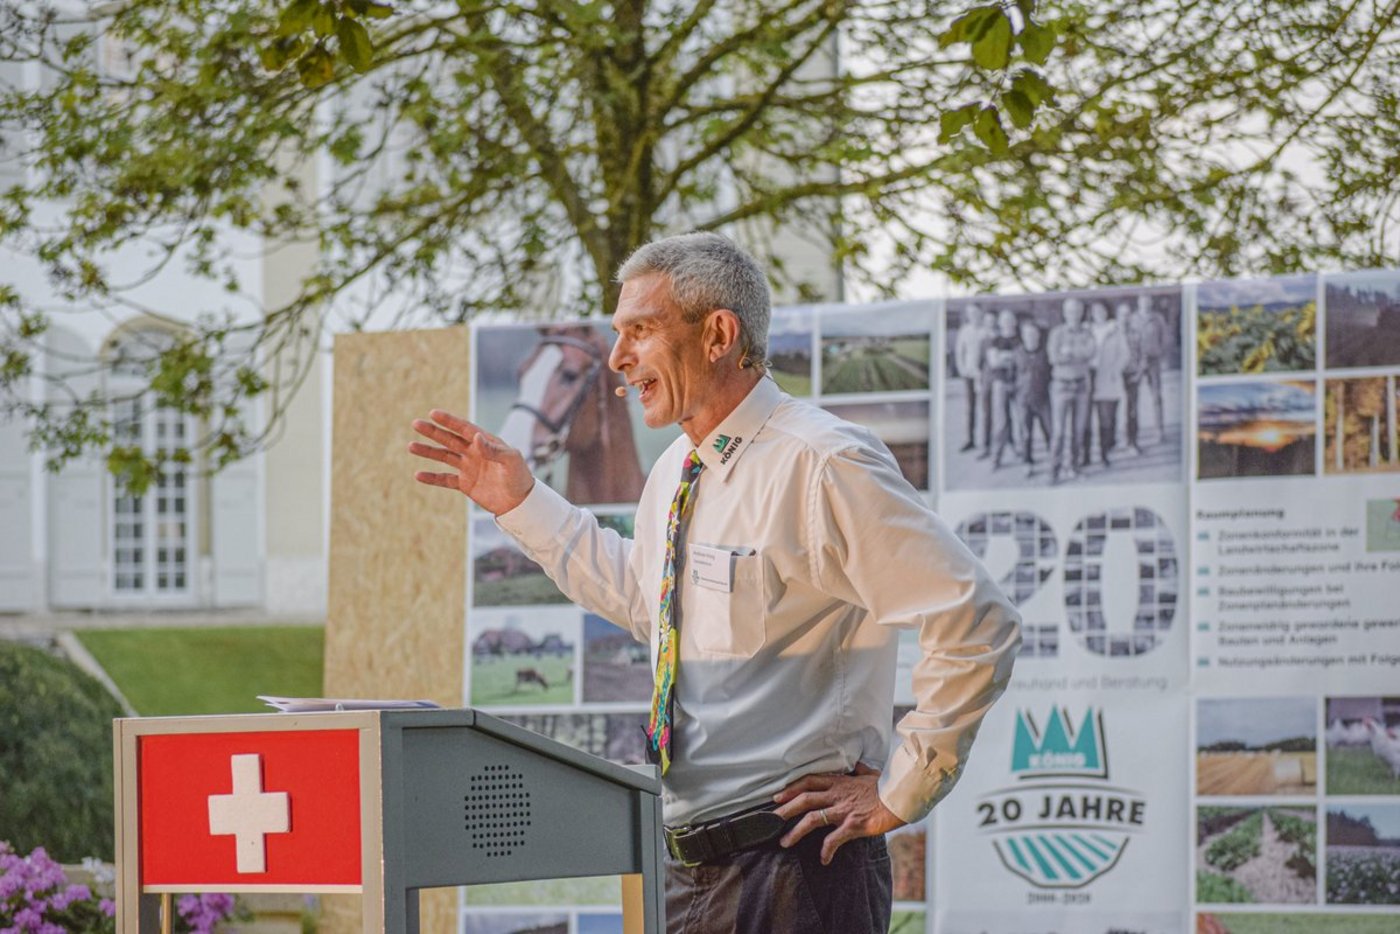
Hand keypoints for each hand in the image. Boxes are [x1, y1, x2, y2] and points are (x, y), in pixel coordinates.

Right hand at [408, 409, 534, 515]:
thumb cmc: (520, 477)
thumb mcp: (512, 461)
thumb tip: (475, 437)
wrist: (520, 503)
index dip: (449, 421)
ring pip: (444, 457)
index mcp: (486, 443)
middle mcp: (474, 453)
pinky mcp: (465, 484)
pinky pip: (445, 479)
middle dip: (433, 432)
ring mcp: (468, 468)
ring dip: (428, 451)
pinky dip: (432, 478)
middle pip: (450, 439)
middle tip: (416, 424)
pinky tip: (418, 475)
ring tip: (411, 446)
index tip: (433, 413)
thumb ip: (494, 449)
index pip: (464, 429)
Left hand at [772, 763, 905, 864]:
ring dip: (795, 831)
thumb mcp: (872, 775)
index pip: (809, 781)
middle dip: (784, 809)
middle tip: (769, 819)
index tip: (777, 796)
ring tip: (784, 842)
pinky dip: (827, 850)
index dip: (791, 788)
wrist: (903, 797)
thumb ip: (860, 771)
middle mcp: (838, 794)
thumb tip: (858, 765)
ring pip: (812, 819)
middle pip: (804, 799)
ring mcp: (844, 809)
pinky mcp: (854, 824)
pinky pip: (835, 838)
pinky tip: (823, 859)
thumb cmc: (888, 786)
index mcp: (840, 782)